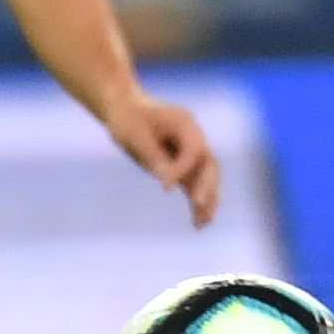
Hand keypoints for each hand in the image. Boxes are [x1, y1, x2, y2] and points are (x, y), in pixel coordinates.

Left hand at [103, 90, 220, 226]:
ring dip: (207, 200)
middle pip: (209, 164)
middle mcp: (194, 137)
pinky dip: (197, 202)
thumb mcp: (134, 135)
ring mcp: (191, 152)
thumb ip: (152, 156)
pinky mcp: (184, 166)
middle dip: (206, 186)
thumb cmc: (128, 118)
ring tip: (202, 223)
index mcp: (185, 123)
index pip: (193, 150)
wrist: (124, 110)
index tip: (164, 186)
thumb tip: (168, 182)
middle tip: (198, 205)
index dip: (182, 169)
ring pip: (206, 178)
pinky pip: (195, 185)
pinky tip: (198, 222)